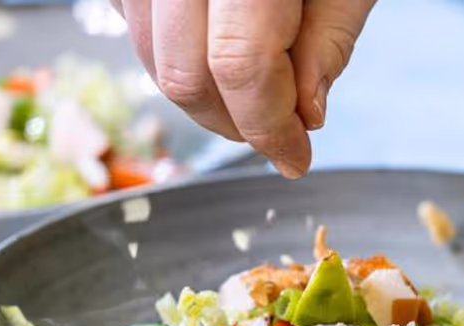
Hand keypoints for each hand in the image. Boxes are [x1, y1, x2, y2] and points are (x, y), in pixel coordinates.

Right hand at [113, 0, 375, 178]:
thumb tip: (305, 117)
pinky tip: (222, 49)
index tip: (297, 158)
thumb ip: (328, 41)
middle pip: (186, 76)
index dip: (271, 127)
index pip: (240, 67)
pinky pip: (136, 29)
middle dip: (238, 124)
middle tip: (282, 132)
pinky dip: (178, 57)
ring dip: (207, 97)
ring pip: (153, 60)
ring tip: (261, 89)